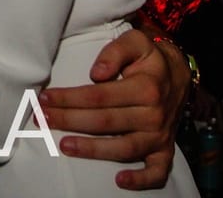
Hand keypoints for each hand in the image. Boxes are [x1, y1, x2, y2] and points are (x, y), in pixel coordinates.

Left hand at [39, 28, 187, 189]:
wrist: (179, 74)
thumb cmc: (149, 58)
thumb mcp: (135, 41)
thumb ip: (115, 51)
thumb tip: (96, 73)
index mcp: (146, 87)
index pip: (99, 96)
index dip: (70, 98)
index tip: (46, 98)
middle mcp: (154, 114)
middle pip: (105, 122)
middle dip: (70, 121)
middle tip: (43, 119)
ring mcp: (159, 135)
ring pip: (124, 148)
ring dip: (92, 150)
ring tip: (64, 145)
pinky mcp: (164, 150)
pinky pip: (157, 171)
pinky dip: (141, 180)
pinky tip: (119, 181)